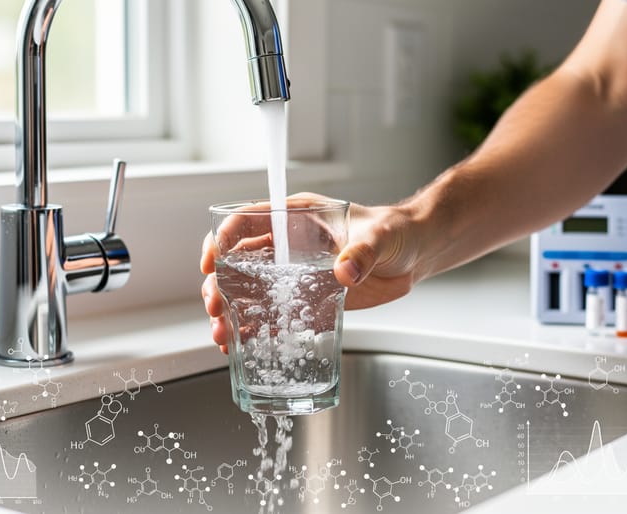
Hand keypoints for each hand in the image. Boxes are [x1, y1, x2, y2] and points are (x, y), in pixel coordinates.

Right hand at [201, 193, 419, 353]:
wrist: (414, 255)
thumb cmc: (396, 232)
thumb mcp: (380, 237)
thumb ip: (363, 252)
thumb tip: (345, 271)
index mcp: (297, 217)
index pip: (247, 221)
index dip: (223, 239)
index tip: (212, 260)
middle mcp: (288, 244)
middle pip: (239, 261)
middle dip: (220, 283)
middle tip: (215, 306)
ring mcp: (293, 273)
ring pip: (248, 290)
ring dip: (230, 311)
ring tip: (221, 334)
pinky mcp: (306, 298)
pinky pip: (273, 313)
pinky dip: (254, 328)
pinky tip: (241, 345)